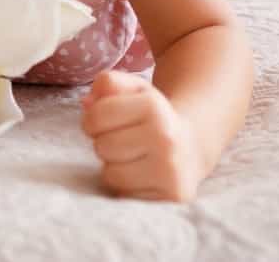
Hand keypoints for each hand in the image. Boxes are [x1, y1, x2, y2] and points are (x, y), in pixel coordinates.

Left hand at [81, 70, 203, 201]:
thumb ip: (108, 83)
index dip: (92, 120)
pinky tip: (142, 174)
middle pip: (103, 147)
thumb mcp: (133, 89)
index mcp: (153, 107)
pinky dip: (127, 186)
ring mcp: (171, 169)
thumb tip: (87, 103)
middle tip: (124, 141)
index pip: (95, 118)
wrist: (190, 148)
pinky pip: (126, 195)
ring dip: (114, 167)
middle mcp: (166, 138)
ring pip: (112, 175)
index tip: (107, 122)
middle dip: (105, 144)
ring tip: (132, 158)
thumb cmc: (152, 117)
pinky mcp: (174, 195)